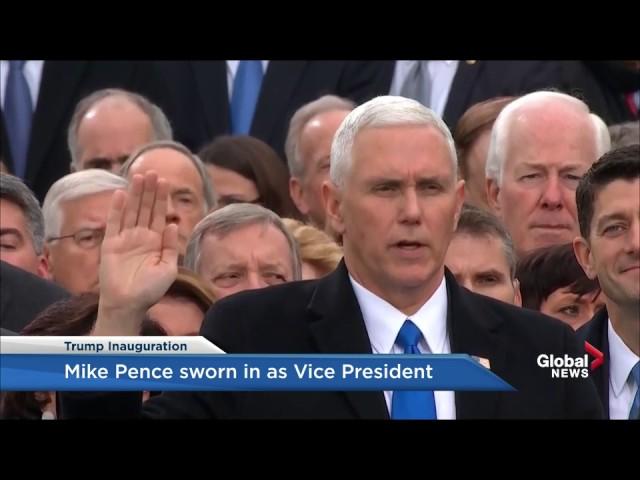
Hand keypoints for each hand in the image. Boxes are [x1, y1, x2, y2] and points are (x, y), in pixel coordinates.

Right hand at [93, 172, 178, 335]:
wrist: (128, 303)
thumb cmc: (151, 290)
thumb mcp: (169, 268)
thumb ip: (171, 247)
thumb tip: (174, 225)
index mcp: (156, 242)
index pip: (159, 215)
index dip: (162, 198)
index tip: (165, 181)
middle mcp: (141, 237)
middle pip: (146, 208)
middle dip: (149, 191)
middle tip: (152, 171)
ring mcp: (125, 239)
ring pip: (131, 211)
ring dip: (135, 194)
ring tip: (139, 175)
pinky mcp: (111, 244)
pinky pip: (114, 223)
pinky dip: (117, 208)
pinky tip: (122, 193)